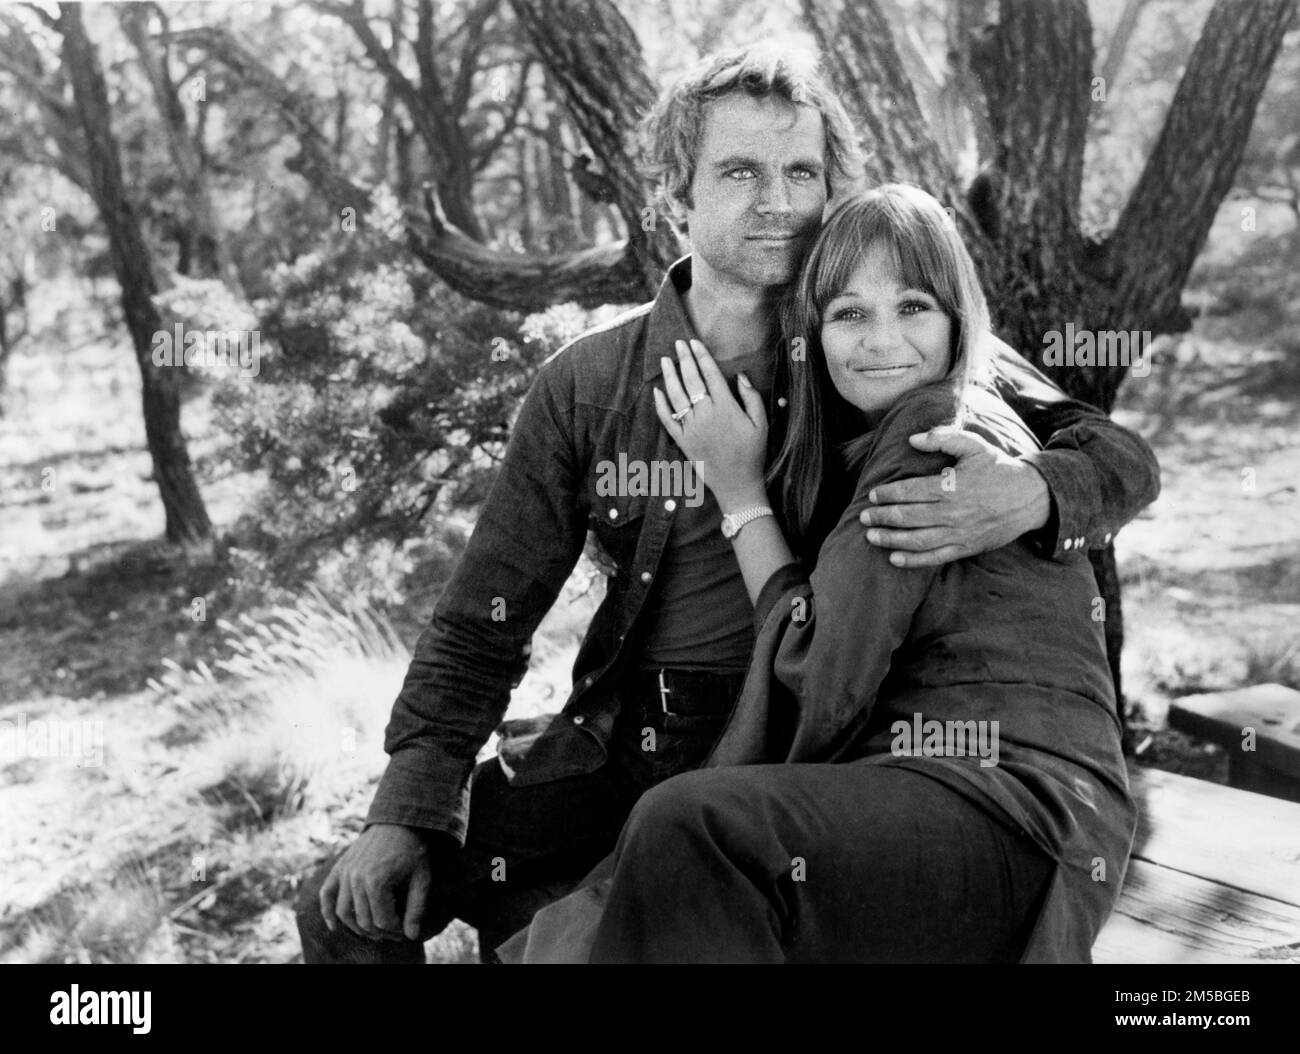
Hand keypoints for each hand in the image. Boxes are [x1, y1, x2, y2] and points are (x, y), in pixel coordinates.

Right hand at [319, 823, 439, 941]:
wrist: (399, 821)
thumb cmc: (412, 850)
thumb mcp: (422, 878)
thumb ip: (417, 908)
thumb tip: (411, 936)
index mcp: (377, 881)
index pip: (381, 921)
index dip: (394, 930)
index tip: (405, 929)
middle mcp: (356, 878)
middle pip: (363, 920)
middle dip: (379, 931)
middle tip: (393, 933)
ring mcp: (345, 873)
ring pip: (344, 912)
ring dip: (357, 927)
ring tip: (373, 932)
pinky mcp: (340, 867)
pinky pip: (327, 894)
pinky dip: (326, 911)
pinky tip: (333, 926)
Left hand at [652, 338, 767, 510]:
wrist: (737, 483)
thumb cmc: (753, 452)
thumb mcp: (761, 423)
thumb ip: (751, 397)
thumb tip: (740, 375)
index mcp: (726, 408)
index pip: (710, 375)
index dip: (702, 356)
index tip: (694, 343)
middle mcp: (706, 415)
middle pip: (692, 381)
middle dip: (684, 359)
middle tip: (678, 343)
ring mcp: (692, 428)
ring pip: (677, 396)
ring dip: (669, 376)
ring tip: (664, 360)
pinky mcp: (683, 441)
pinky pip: (668, 420)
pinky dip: (660, 405)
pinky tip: (656, 391)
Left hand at [859, 426, 1050, 567]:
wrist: (1031, 497)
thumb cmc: (998, 469)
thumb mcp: (974, 445)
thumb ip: (943, 438)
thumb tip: (913, 439)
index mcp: (950, 487)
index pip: (910, 492)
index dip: (888, 494)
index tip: (873, 495)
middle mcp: (951, 512)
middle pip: (908, 517)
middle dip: (882, 517)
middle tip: (864, 517)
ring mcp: (958, 533)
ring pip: (916, 540)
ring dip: (891, 539)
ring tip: (871, 537)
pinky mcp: (965, 547)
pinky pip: (934, 557)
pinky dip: (913, 560)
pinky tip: (894, 559)